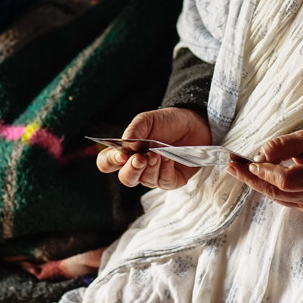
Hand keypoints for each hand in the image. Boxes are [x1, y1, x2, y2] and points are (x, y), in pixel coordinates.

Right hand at [96, 107, 211, 189]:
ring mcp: (154, 175)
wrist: (195, 124)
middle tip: (140, 158)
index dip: (110, 161)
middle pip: (125, 178)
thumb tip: (124, 143)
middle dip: (131, 170)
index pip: (107, 163)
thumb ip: (135, 130)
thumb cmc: (168, 122)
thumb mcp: (148, 120)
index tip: (121, 155)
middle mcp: (138, 167)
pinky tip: (168, 158)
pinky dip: (165, 170)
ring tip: (157, 153)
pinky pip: (164, 182)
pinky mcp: (171, 180)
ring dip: (150, 167)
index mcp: (126, 152)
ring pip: (145, 181)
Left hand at [226, 129, 302, 212]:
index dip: (267, 172)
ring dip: (253, 182)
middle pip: (276, 192)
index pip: (287, 180)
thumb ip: (283, 145)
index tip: (252, 162)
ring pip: (275, 197)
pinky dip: (264, 186)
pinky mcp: (301, 208)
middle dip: (251, 178)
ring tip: (236, 169)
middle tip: (232, 166)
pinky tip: (252, 176)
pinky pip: (278, 198)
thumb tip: (259, 157)